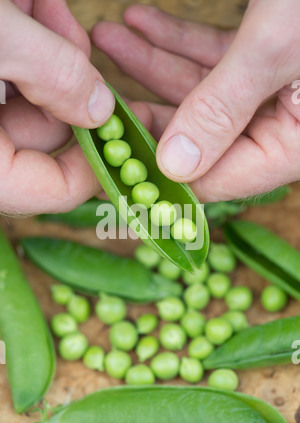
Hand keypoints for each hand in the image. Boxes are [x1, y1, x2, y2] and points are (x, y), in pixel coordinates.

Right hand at [0, 0, 114, 214]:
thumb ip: (52, 73)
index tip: (124, 123)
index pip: (51, 189)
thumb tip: (101, 109)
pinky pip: (7, 75)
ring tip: (36, 5)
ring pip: (28, 99)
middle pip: (45, 136)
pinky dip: (21, 39)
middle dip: (67, 83)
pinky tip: (22, 3)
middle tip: (69, 36)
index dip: (96, 161)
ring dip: (44, 51)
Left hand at [92, 2, 299, 201]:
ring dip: (150, 62)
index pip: (217, 178)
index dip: (163, 174)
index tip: (114, 161)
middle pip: (199, 135)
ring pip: (198, 91)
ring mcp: (272, 92)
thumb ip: (223, 108)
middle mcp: (282, 126)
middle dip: (145, 107)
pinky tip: (139, 21)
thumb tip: (175, 165)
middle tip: (99, 96)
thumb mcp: (277, 48)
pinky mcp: (264, 58)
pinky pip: (211, 58)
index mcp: (294, 143)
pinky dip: (177, 39)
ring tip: (107, 38)